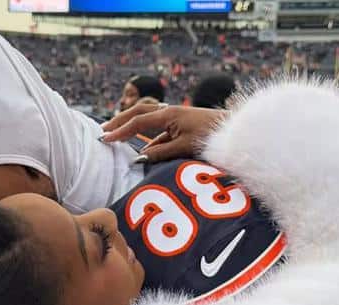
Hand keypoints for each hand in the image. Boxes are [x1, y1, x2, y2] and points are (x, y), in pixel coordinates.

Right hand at [101, 104, 227, 161]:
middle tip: (104, 132)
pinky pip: (161, 133)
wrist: (234, 131)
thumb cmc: (211, 137)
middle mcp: (170, 113)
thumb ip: (161, 152)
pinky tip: (145, 152)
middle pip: (138, 115)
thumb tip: (138, 158)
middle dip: (120, 123)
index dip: (120, 131)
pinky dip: (151, 141)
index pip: (137, 121)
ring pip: (149, 123)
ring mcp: (176, 119)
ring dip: (133, 130)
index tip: (105, 139)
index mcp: (168, 114)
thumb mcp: (184, 147)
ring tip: (118, 140)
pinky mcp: (183, 128)